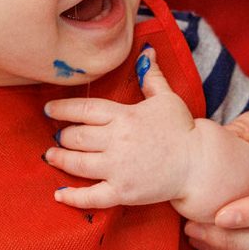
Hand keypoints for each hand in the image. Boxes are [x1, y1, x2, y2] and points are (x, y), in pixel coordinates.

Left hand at [43, 49, 200, 209]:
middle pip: (77, 136)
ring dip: (60, 159)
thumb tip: (147, 52)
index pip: (84, 109)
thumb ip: (151, 77)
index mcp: (125, 116)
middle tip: (57, 136)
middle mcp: (117, 141)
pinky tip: (59, 194)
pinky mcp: (123, 192)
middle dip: (63, 135)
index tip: (48, 110)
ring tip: (51, 156)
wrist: (200, 164)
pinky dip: (73, 197)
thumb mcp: (167, 98)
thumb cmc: (183, 130)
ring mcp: (118, 168)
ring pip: (78, 163)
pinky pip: (92, 196)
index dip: (63, 109)